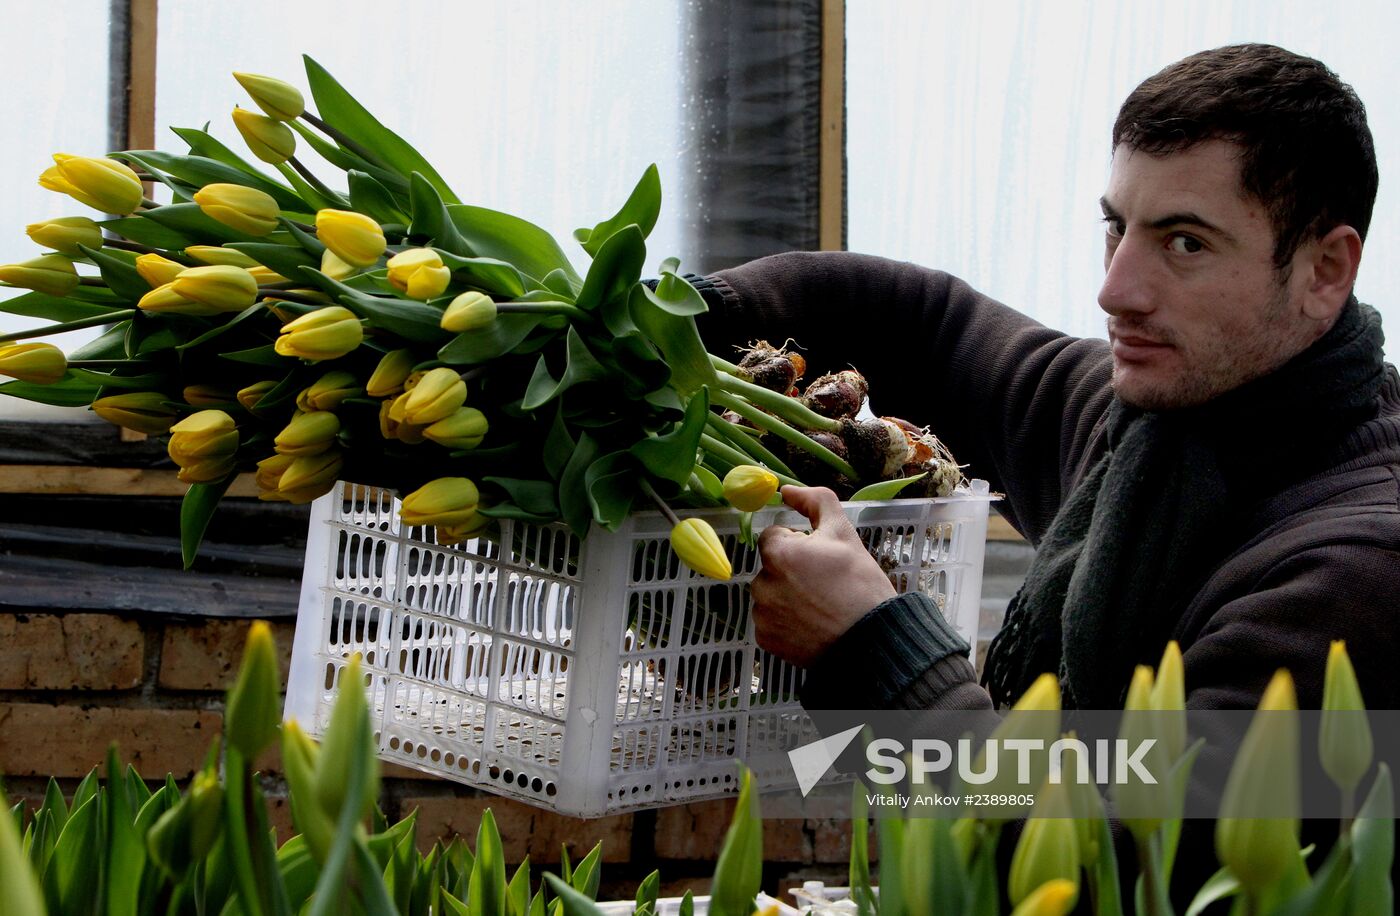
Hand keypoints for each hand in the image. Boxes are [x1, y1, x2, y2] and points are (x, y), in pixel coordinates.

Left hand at [750, 485, 896, 666]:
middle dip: (792, 570)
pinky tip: (811, 624)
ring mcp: (762, 615)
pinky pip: (771, 621)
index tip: (821, 559)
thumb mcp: (844, 533)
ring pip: (770, 593)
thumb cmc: (859, 585)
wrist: (872, 640)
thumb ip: (815, 501)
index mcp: (778, 554)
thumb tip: (786, 489)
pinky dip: (786, 621)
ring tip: (820, 606)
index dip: (799, 544)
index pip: (774, 536)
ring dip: (787, 595)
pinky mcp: (765, 640)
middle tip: (824, 584)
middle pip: (771, 566)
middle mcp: (762, 584)